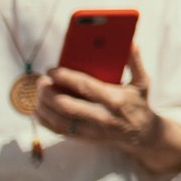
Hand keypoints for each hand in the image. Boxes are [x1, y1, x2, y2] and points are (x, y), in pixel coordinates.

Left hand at [38, 41, 180, 177]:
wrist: (142, 134)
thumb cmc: (139, 103)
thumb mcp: (142, 82)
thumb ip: (135, 62)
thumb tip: (131, 43)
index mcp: (115, 99)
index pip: (85, 87)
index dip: (66, 77)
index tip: (52, 70)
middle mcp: (102, 116)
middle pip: (67, 106)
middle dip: (49, 93)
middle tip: (41, 81)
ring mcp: (93, 130)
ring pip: (60, 120)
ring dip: (44, 107)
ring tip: (38, 94)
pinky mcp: (86, 138)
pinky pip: (60, 131)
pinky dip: (45, 122)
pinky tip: (38, 111)